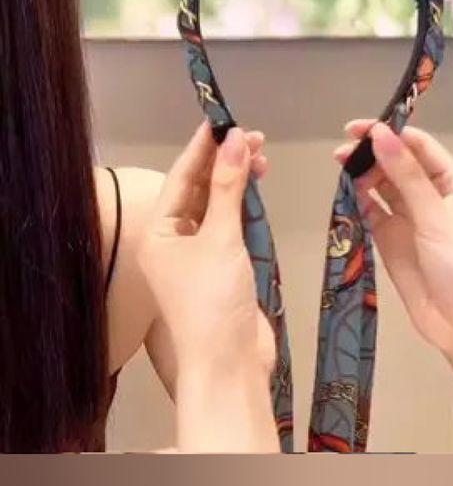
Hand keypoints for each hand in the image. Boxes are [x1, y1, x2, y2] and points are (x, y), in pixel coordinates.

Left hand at [139, 121, 277, 451]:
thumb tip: (235, 140)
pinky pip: (229, 225)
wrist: (230, 365)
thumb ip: (228, 187)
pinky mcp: (222, 268)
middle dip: (223, 161)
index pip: (180, 178)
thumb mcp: (220, 238)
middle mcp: (173, 242)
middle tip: (253, 136)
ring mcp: (198, 256)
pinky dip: (243, 205)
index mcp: (158, 234)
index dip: (202, 147)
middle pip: (197, 190)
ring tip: (260, 156)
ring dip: (235, 181)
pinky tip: (257, 188)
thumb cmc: (214, 302)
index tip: (223, 120)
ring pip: (215, 206)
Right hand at [334, 120, 452, 442]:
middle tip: (342, 153)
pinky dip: (357, 202)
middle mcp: (431, 196)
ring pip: (381, 186)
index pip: (419, 147)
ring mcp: (410, 219)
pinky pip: (371, 213)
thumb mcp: (436, 215)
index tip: (359, 128)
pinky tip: (345, 194)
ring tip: (341, 168)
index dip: (389, 133)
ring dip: (362, 175)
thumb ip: (406, 175)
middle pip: (396, 163)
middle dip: (371, 153)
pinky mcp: (391, 241)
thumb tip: (380, 134)